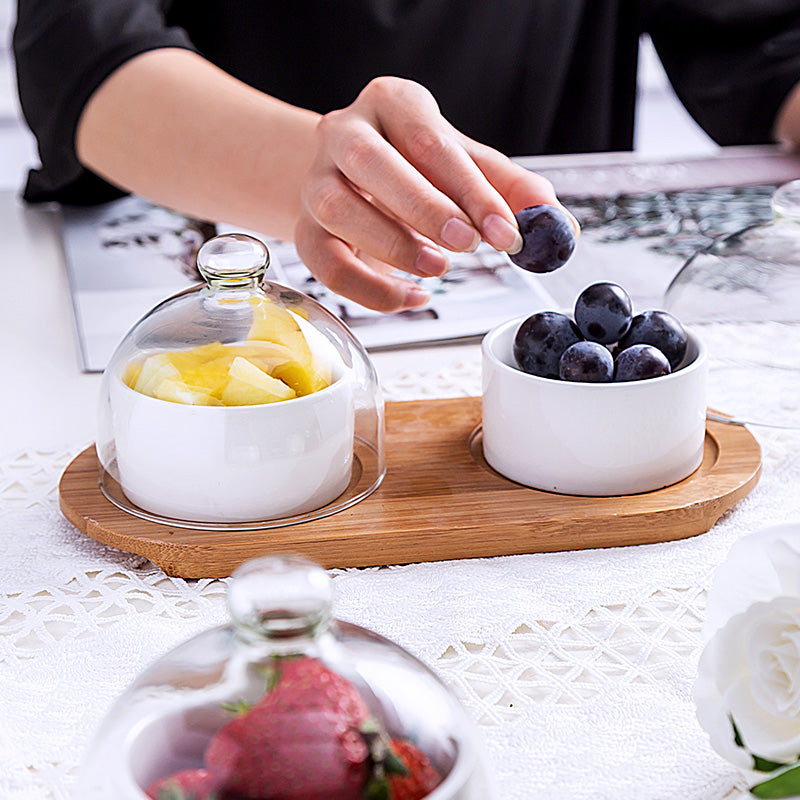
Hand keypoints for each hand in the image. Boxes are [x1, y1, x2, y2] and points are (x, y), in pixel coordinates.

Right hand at [295, 76, 575, 311]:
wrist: (353, 177)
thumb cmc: (417, 168)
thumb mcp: (466, 166)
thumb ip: (510, 190)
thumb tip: (556, 225)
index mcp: (391, 103)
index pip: (430, 141)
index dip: (471, 190)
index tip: (507, 231)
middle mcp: (343, 132)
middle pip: (372, 164)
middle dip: (424, 209)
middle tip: (468, 245)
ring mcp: (316, 180)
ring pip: (338, 209)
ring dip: (392, 245)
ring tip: (438, 269)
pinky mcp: (304, 228)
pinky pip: (325, 263)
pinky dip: (370, 289)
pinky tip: (412, 298)